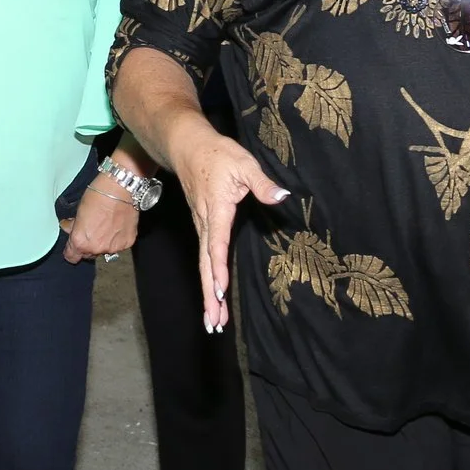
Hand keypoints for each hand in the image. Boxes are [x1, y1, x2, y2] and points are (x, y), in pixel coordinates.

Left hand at [61, 180, 139, 261]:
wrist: (120, 189)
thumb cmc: (98, 195)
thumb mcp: (78, 210)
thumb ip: (74, 226)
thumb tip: (70, 228)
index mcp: (80, 242)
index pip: (71, 257)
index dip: (71, 251)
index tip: (73, 246)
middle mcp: (96, 248)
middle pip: (88, 255)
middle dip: (88, 245)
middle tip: (91, 230)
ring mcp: (113, 247)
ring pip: (104, 250)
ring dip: (103, 242)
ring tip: (106, 225)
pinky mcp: (127, 243)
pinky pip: (119, 245)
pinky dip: (117, 238)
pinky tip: (116, 225)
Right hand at [161, 118, 287, 332]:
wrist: (187, 146)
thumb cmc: (217, 154)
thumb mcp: (244, 164)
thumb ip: (263, 183)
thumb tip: (282, 197)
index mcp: (216, 211)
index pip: (216, 245)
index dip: (219, 268)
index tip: (221, 291)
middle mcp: (205, 224)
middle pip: (206, 265)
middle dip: (210, 295)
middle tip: (214, 323)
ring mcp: (202, 226)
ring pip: (204, 265)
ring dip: (209, 294)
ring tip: (214, 321)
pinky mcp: (203, 226)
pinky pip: (205, 258)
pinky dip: (209, 279)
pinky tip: (215, 294)